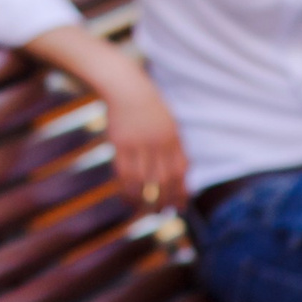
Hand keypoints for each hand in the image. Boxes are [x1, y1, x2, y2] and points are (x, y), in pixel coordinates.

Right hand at [98, 61, 187, 209]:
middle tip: (162, 213)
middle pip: (164, 179)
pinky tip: (127, 200)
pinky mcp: (120, 144)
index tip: (180, 207)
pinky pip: (124, 173)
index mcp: (174, 138)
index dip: (181, 192)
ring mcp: (138, 143)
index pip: (181, 172)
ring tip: (144, 211)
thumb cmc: (150, 108)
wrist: (127, 88)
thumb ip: (174, 147)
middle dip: (165, 200)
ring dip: (144, 200)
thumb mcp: (169, 124)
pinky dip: (126, 190)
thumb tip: (179, 175)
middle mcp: (158, 142)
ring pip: (143, 181)